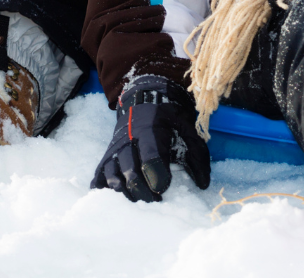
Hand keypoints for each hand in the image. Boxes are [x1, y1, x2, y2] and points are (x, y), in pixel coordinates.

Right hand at [91, 76, 210, 201]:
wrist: (143, 100)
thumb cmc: (168, 118)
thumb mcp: (187, 129)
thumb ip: (197, 155)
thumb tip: (203, 184)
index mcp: (150, 129)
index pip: (151, 155)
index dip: (157, 174)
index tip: (164, 188)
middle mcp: (128, 139)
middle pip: (130, 170)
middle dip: (143, 191)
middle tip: (156, 200)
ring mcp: (114, 148)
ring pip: (113, 176)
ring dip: (126, 193)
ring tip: (141, 202)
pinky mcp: (107, 157)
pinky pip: (100, 177)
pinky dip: (105, 190)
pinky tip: (118, 199)